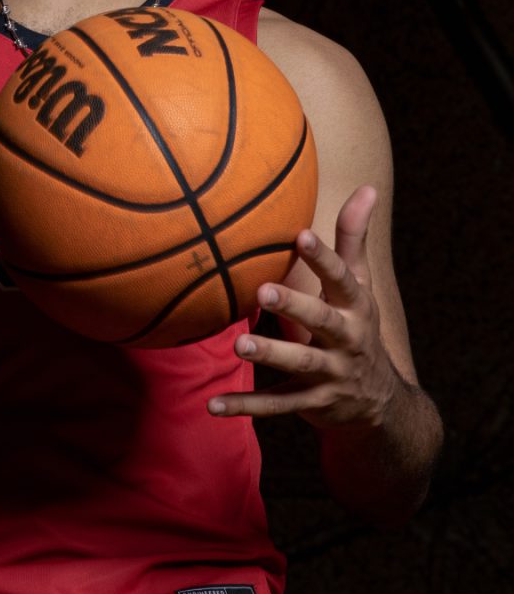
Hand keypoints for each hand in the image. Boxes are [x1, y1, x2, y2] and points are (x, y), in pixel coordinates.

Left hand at [208, 187, 400, 428]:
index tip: (300, 234)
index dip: (323, 258)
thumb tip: (368, 186)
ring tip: (239, 345)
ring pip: (299, 364)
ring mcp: (330, 374)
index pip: (342, 279)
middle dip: (294, 306)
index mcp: (356, 307)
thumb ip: (354, 239)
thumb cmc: (357, 325)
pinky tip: (213, 404)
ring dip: (270, 354)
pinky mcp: (311, 403)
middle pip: (321, 321)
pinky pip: (277, 405)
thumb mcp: (360, 286)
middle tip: (262, 290)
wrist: (380, 403)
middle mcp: (347, 341)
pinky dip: (246, 407)